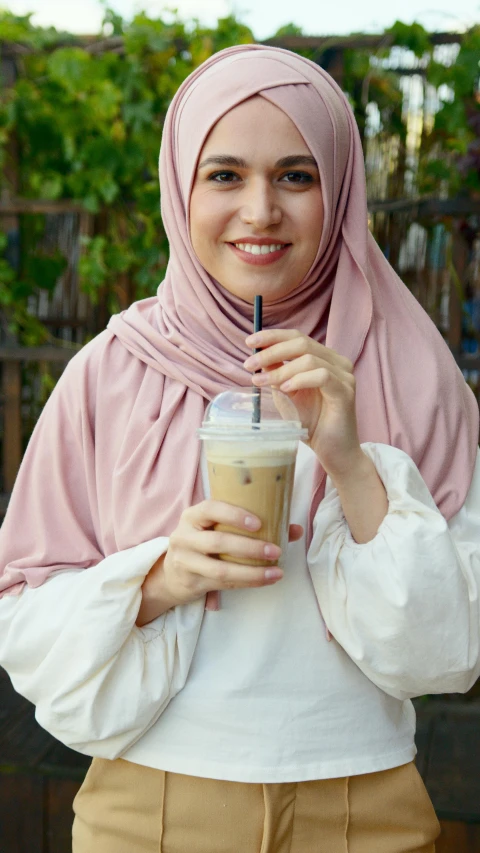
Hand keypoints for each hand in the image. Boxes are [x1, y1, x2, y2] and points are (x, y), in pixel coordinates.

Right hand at [136, 501, 303, 624]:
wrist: (171, 574)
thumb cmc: (203, 543)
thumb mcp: (217, 528)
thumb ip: (251, 525)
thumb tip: (295, 529)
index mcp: (193, 516)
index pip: (210, 509)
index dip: (234, 515)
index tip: (258, 523)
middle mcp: (184, 536)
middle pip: (218, 542)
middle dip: (250, 547)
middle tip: (276, 550)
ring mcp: (185, 561)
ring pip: (220, 569)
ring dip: (252, 572)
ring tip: (276, 571)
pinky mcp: (192, 582)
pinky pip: (223, 584)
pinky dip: (248, 582)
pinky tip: (266, 579)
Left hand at [244, 328, 361, 480]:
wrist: (334, 452)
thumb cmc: (312, 424)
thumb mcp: (287, 394)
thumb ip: (277, 374)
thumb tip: (259, 357)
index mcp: (325, 359)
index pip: (297, 337)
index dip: (273, 336)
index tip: (249, 342)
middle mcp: (337, 362)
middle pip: (302, 343)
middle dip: (272, 351)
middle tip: (249, 364)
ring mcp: (344, 376)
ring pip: (309, 359)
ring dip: (281, 370)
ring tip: (263, 382)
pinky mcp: (346, 392)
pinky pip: (322, 376)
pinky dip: (299, 380)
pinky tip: (285, 390)